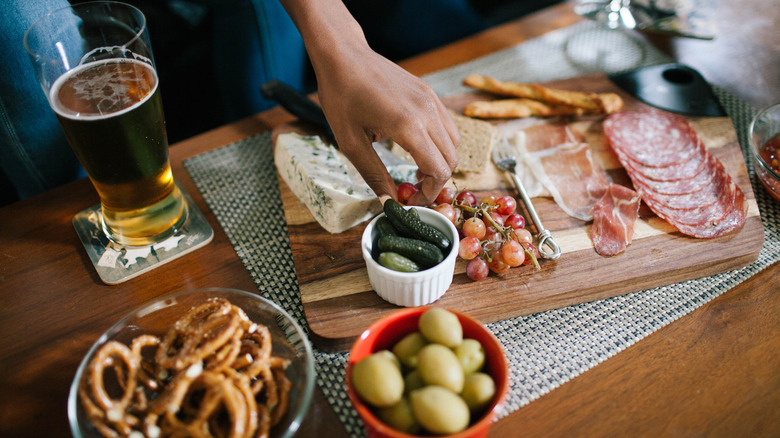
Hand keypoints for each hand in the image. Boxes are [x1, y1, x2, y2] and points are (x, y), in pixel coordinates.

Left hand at [316, 45, 459, 205]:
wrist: (343, 56)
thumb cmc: (341, 97)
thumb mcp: (351, 143)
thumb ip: (374, 175)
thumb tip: (388, 202)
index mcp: (408, 126)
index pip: (439, 171)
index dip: (429, 193)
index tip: (410, 200)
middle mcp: (427, 112)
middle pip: (452, 159)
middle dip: (436, 181)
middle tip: (412, 188)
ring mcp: (431, 100)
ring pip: (454, 143)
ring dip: (440, 161)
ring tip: (415, 169)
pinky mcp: (429, 93)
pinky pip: (447, 125)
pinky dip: (439, 143)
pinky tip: (415, 146)